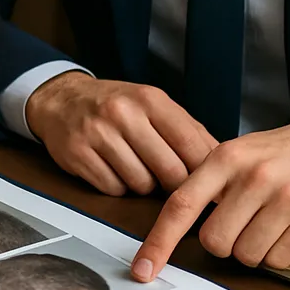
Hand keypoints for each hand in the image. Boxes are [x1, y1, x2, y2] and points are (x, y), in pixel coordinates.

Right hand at [26, 72, 217, 196]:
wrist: (62, 99)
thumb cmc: (116, 105)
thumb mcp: (152, 104)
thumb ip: (188, 131)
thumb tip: (227, 165)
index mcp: (150, 99)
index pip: (191, 145)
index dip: (207, 173)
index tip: (214, 187)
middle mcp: (124, 113)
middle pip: (171, 172)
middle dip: (175, 185)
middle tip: (170, 181)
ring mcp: (99, 133)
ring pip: (142, 185)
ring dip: (143, 185)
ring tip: (135, 166)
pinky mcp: (79, 154)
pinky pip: (113, 190)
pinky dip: (118, 186)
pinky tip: (112, 168)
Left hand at [131, 114, 289, 279]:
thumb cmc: (276, 154)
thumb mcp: (237, 152)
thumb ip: (208, 183)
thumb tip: (176, 226)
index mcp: (226, 157)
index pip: (182, 204)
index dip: (160, 240)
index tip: (144, 267)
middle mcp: (253, 177)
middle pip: (215, 241)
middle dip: (223, 241)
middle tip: (239, 221)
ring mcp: (285, 198)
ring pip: (246, 256)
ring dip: (251, 248)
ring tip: (266, 220)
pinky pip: (277, 261)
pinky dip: (276, 254)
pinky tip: (285, 228)